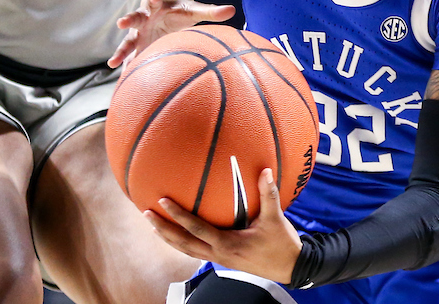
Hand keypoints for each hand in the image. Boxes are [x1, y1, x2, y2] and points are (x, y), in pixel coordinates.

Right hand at [110, 0, 234, 68]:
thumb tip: (233, 10)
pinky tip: (119, 75)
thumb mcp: (195, 9)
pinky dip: (126, 64)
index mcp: (158, 5)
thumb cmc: (180, 10)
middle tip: (122, 22)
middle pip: (135, 17)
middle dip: (129, 20)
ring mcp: (139, 33)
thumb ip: (212, 11)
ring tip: (114, 63)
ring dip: (122, 51)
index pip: (154, 0)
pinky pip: (130, 56)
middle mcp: (145, 18)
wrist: (162, 9)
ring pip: (128, 41)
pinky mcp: (139, 46)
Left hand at [145, 169, 301, 283]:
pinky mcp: (223, 260)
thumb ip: (268, 195)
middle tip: (146, 214)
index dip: (177, 215)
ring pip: (187, 250)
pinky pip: (197, 251)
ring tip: (153, 225)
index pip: (195, 229)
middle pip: (182, 244)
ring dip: (169, 238)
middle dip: (163, 229)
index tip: (162, 201)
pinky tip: (179, 232)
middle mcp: (218, 254)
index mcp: (227, 244)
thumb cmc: (282, 244)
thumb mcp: (275, 219)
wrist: (292, 268)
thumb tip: (265, 170)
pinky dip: (183, 241)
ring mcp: (219, 259)